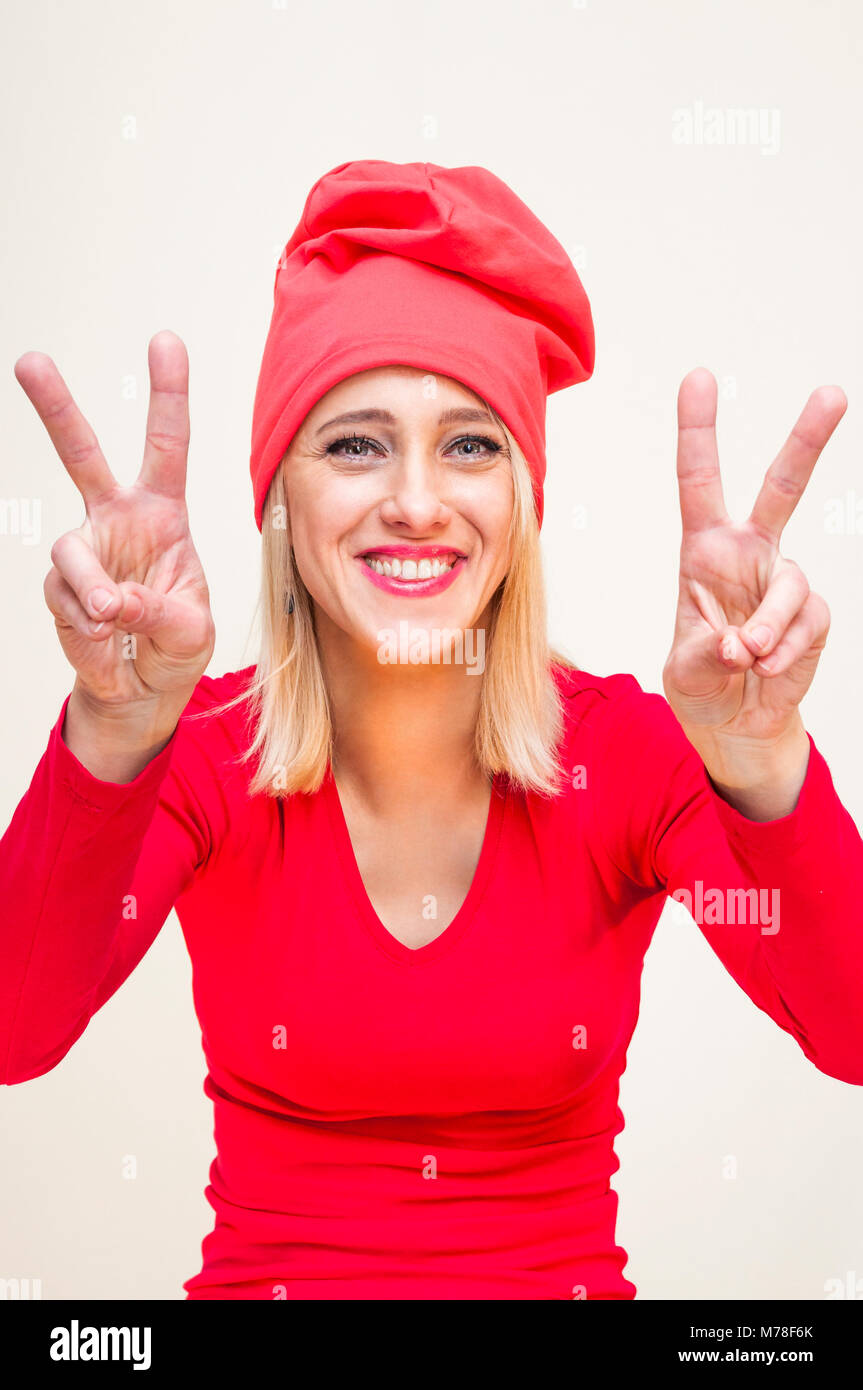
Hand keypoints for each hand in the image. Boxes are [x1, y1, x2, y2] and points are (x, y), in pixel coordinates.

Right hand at [15, 331, 214, 716]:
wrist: (143, 688)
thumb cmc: (177, 645)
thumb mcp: (190, 628)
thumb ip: (155, 610)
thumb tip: (108, 601)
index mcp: (164, 513)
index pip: (167, 445)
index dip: (168, 394)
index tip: (164, 341)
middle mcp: (118, 521)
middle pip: (82, 455)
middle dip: (55, 409)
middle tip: (28, 361)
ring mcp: (85, 553)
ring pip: (71, 553)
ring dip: (91, 591)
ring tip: (110, 620)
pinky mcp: (60, 589)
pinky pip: (64, 601)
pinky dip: (85, 630)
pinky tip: (104, 642)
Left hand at [662, 368, 846, 757]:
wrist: (736, 723)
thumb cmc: (702, 683)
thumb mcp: (684, 670)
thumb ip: (707, 654)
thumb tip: (742, 644)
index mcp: (705, 551)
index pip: (700, 481)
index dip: (698, 431)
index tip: (699, 378)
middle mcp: (749, 555)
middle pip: (782, 488)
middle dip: (807, 441)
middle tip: (833, 393)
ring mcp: (784, 584)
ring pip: (790, 585)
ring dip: (768, 626)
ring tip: (749, 659)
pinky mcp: (812, 617)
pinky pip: (805, 623)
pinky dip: (784, 651)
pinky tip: (766, 670)